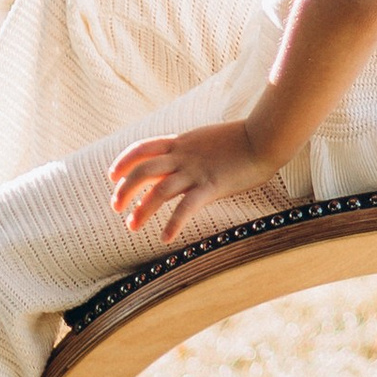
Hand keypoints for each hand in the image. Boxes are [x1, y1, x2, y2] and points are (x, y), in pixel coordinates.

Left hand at [107, 117, 271, 248]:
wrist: (264, 138)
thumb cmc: (240, 140)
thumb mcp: (205, 140)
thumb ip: (186, 151)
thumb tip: (171, 164)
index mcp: (181, 142)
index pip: (142, 148)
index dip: (123, 162)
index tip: (112, 176)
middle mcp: (184, 156)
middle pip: (143, 170)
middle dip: (125, 189)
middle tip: (116, 207)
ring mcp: (196, 171)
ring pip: (159, 191)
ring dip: (142, 210)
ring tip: (132, 226)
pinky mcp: (212, 186)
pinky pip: (187, 207)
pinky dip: (173, 223)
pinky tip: (165, 238)